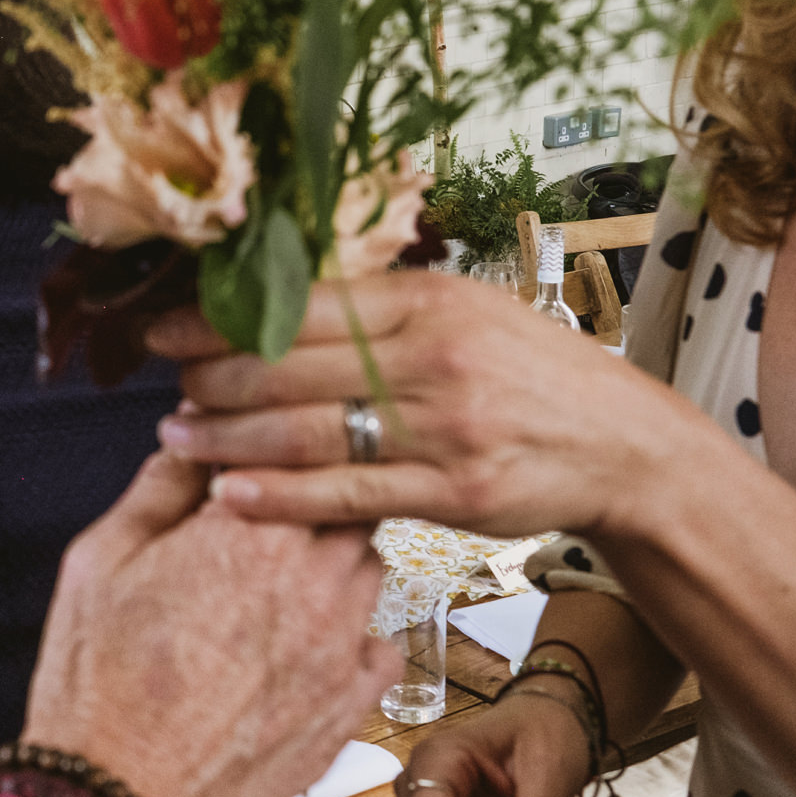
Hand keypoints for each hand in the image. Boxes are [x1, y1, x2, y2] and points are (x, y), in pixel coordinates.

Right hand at [22, 451, 398, 796]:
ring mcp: (341, 640)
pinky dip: (354, 636)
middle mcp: (309, 574)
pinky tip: (308, 646)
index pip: (292, 453)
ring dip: (332, 563)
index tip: (246, 462)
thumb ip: (157, 489)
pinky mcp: (354, 701)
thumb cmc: (98, 684)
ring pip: (367, 567)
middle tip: (263, 521)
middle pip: (342, 503)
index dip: (270, 454)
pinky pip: (381, 644)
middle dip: (306, 504)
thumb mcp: (99, 559)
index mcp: (245, 527)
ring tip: (277, 585)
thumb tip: (190, 442)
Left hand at [148, 271, 725, 534]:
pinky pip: (348, 493)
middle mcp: (434, 356)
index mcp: (429, 300)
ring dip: (229, 437)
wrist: (628, 446)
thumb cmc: (534, 376)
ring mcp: (445, 427)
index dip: (222, 320)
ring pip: (310, 430)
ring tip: (176, 439)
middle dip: (213, 377)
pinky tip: (230, 495)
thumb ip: (382, 311)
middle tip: (168, 388)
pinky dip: (281, 496)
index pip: (301, 304)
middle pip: (293, 365)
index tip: (167, 330)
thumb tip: (280, 304)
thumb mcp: (467, 314)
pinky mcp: (455, 492)